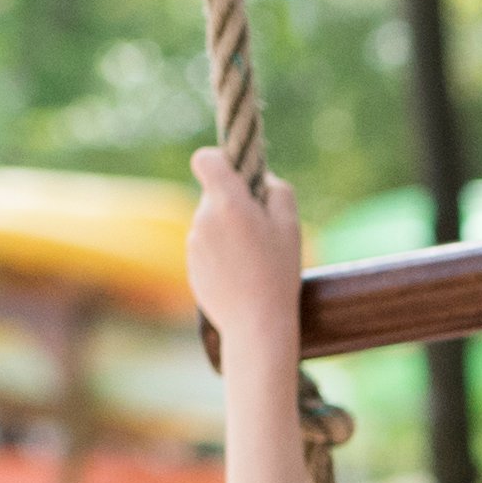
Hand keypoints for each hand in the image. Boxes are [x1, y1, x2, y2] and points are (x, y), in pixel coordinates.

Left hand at [183, 145, 304, 369]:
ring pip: (211, 221)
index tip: (236, 173)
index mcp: (228, 202)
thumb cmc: (278, 271)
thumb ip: (278, 189)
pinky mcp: (191, 264)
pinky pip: (207, 245)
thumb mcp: (291, 225)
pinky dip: (221, 252)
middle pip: (214, 193)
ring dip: (229, 229)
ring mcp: (194, 242)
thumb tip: (261, 178)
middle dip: (234, 202)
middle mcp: (204, 218)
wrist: (255, 323)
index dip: (219, 160)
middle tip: (261, 228)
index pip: (205, 159)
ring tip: (253, 257)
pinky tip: (241, 273)